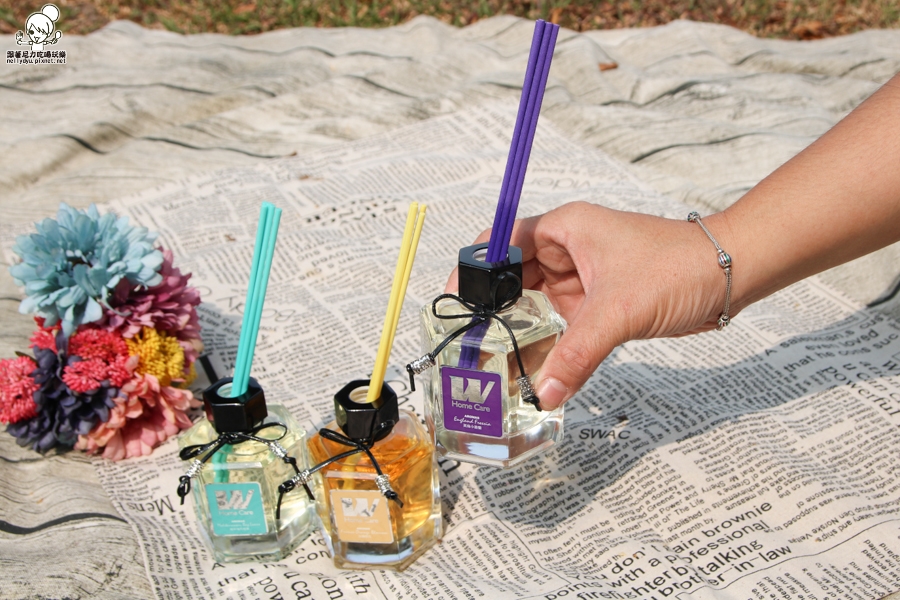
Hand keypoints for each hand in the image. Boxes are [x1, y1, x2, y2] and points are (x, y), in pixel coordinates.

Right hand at [447, 202, 729, 408]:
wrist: (730, 275)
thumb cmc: (678, 268)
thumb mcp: (619, 311)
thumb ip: (577, 354)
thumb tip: (543, 395)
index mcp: (564, 228)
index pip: (501, 242)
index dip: (474, 269)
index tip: (455, 301)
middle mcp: (566, 249)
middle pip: (512, 275)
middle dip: (491, 305)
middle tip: (469, 341)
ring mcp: (581, 276)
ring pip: (534, 300)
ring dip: (516, 325)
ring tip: (490, 357)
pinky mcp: (597, 300)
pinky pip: (559, 320)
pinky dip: (545, 340)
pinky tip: (529, 364)